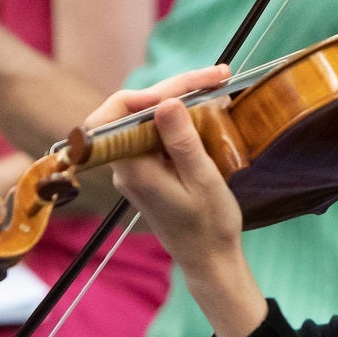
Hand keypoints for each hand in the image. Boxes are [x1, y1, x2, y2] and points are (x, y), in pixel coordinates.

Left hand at [95, 68, 244, 259]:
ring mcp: (135, 166)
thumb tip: (165, 102)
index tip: (191, 85)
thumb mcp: (202, 181)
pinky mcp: (148, 168)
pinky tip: (206, 108)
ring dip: (178, 98)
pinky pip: (156, 132)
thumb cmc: (209, 226)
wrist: (209, 259)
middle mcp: (125, 164)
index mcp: (132, 168)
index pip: (120, 112)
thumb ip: (181, 142)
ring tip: (215, 85)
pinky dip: (180, 117)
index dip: (151, 91)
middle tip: (217, 77)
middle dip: (174, 88)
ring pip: (146, 117)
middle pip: (135, 109)